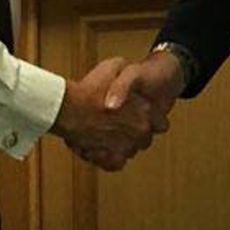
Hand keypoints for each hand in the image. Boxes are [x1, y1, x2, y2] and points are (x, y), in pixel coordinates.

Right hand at [69, 49, 183, 169]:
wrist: (68, 109)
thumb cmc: (90, 89)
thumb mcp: (114, 65)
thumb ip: (127, 71)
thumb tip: (129, 71)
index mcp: (145, 111)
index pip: (161, 123)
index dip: (152, 119)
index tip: (142, 115)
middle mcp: (139, 132)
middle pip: (146, 139)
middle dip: (137, 132)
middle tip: (122, 123)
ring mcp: (125, 147)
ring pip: (131, 151)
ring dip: (123, 144)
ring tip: (108, 133)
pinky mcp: (110, 159)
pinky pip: (116, 164)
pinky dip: (111, 159)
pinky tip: (103, 148)